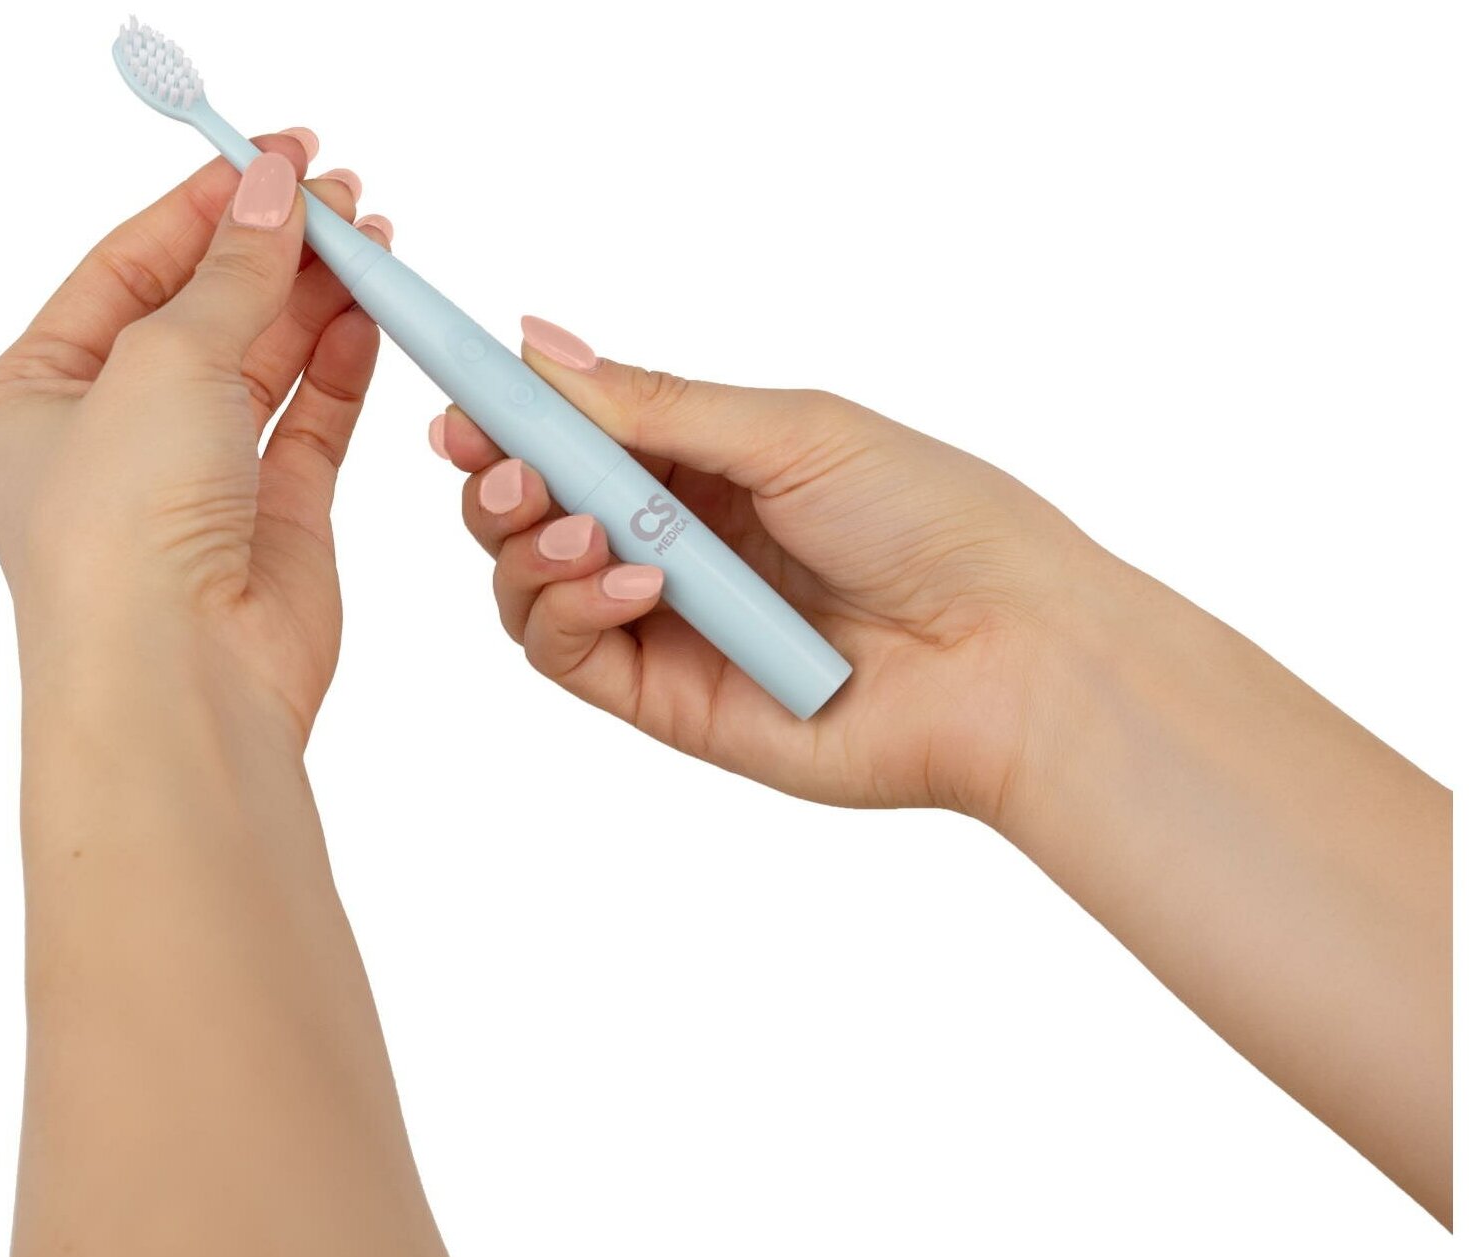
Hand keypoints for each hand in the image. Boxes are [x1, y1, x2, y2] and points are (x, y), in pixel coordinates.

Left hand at [0, 130, 391, 739]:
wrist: (182, 683)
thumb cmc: (122, 538)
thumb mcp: (165, 362)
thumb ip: (234, 274)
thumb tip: (276, 196)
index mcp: (40, 393)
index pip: (128, 268)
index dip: (205, 208)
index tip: (277, 157)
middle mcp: (117, 434)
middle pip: (207, 310)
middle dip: (272, 248)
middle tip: (338, 195)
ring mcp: (201, 478)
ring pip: (269, 362)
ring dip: (317, 300)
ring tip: (369, 239)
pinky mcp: (276, 516)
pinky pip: (314, 422)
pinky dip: (344, 366)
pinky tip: (370, 315)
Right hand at [433, 317, 1107, 819]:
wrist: (1011, 653)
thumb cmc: (933, 522)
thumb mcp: (793, 431)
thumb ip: (656, 403)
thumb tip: (538, 339)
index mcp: (709, 465)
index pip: (575, 436)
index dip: (508, 418)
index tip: (460, 401)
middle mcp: (676, 543)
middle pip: (532, 512)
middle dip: (497, 481)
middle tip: (499, 464)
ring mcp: (667, 625)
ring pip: (530, 587)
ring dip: (525, 548)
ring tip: (577, 529)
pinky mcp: (668, 701)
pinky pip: (570, 656)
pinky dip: (569, 612)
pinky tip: (630, 582)